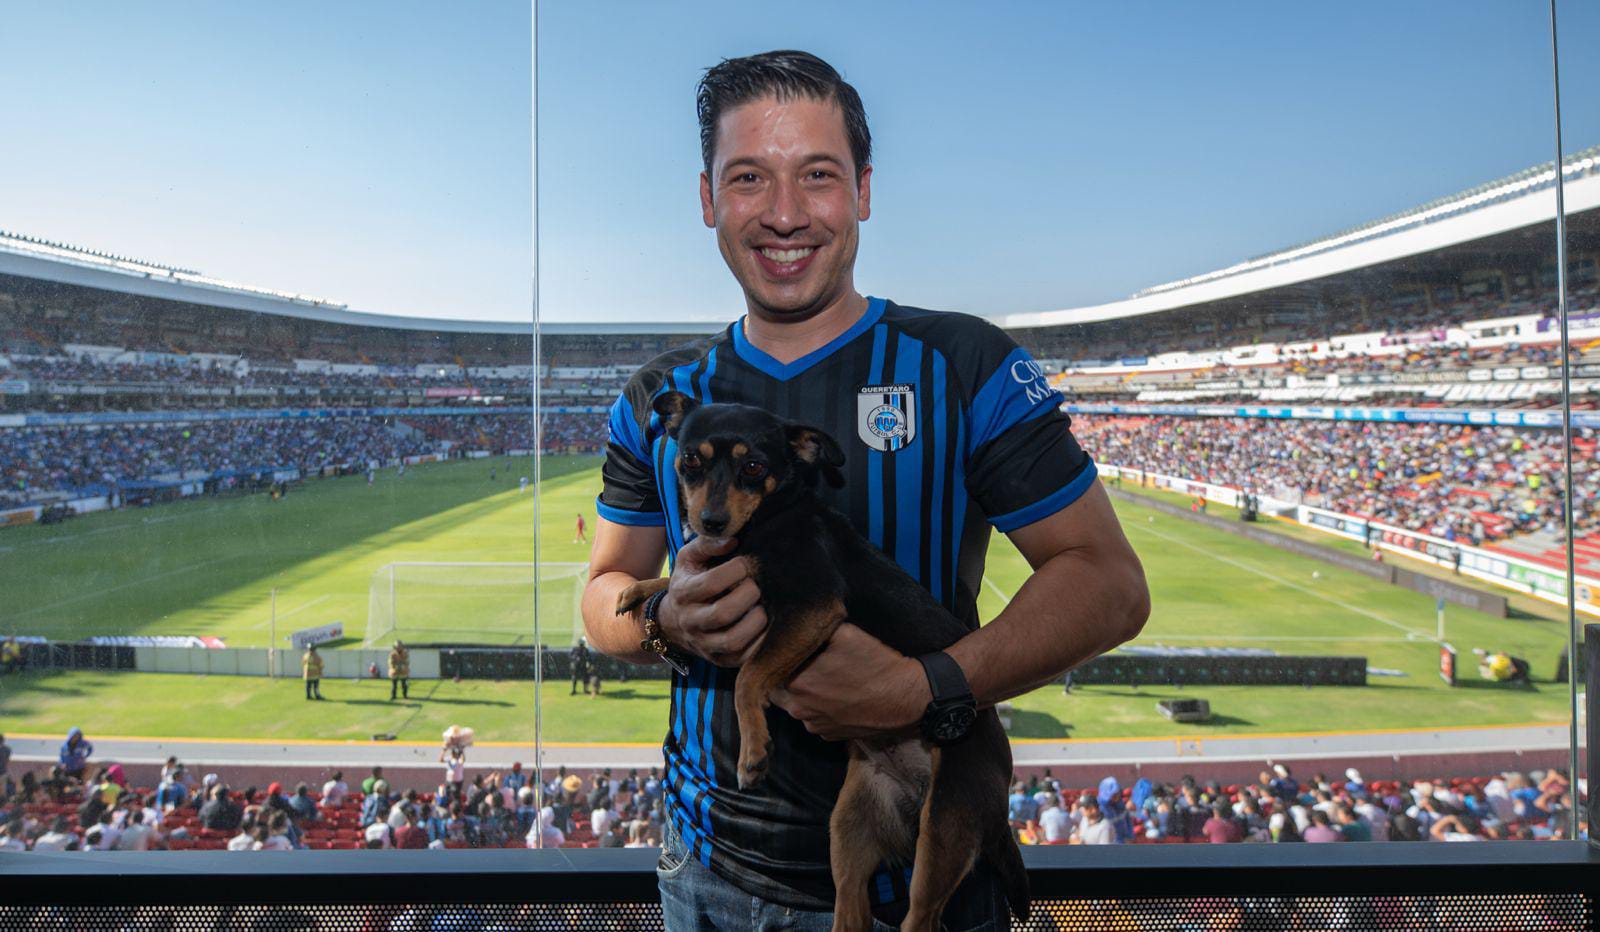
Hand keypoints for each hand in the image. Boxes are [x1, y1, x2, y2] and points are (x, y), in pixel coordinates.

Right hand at [659, 536, 768, 667]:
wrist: (672, 622)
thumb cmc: (689, 582)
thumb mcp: (688, 559)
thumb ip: (707, 544)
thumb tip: (733, 540)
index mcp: (684, 593)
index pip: (711, 583)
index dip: (735, 570)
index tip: (745, 564)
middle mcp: (692, 621)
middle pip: (723, 613)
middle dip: (748, 596)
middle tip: (756, 586)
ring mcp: (705, 644)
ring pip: (733, 640)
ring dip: (756, 622)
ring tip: (761, 608)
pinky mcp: (719, 660)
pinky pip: (743, 657)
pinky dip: (760, 642)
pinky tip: (764, 626)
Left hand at [771, 624, 928, 740]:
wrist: (907, 698)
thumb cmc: (876, 663)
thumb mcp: (844, 633)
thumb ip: (814, 630)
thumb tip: (796, 624)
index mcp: (796, 682)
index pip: (775, 665)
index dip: (784, 654)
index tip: (797, 647)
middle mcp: (799, 708)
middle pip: (783, 686)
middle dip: (794, 673)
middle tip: (813, 661)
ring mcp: (814, 726)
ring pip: (799, 703)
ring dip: (808, 691)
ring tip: (831, 678)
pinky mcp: (830, 736)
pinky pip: (816, 718)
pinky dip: (822, 707)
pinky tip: (841, 695)